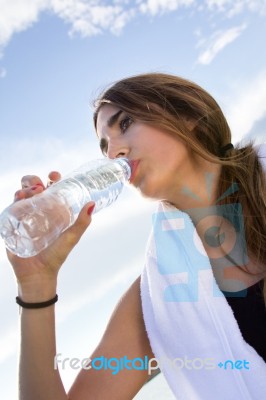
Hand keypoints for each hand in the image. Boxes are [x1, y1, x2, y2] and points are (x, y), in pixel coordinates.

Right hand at [7, 172, 94, 300]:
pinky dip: (14, 199)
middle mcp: (37, 211)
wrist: (38, 274)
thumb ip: (82, 222)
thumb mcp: (71, 237)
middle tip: (41, 185)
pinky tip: (19, 197)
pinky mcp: (12, 224)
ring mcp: (23, 217)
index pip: (50, 189)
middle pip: (32, 188)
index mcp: (52, 211)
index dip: (52, 179)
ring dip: (25, 187)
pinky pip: (10, 208)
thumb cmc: (56, 256)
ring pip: (21, 195)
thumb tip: (92, 203)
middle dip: (34, 180)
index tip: (54, 176)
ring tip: (33, 191)